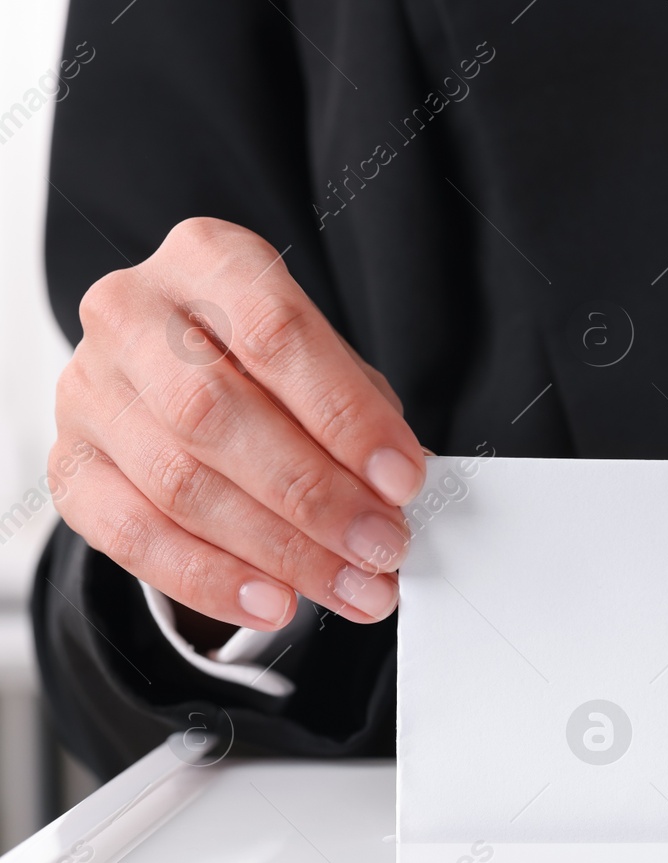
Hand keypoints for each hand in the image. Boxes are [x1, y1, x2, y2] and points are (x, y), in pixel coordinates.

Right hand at [52, 217, 426, 631]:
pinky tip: (275, 602)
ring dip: (279, 551)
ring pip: (179, 483)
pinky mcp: (69, 464)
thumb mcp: (329, 364)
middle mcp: (132, 314)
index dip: (345, 416)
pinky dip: (211, 580)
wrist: (183, 369)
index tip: (403, 480)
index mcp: (209, 260)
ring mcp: (88, 390)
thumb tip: (396, 494)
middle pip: (217, 414)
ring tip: (352, 587)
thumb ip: (362, 416)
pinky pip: (133, 536)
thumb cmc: (272, 365)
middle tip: (382, 548)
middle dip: (315, 497)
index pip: (276, 335)